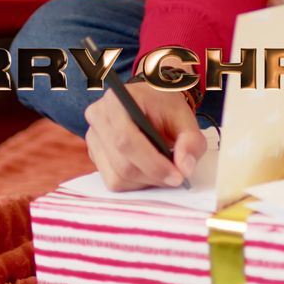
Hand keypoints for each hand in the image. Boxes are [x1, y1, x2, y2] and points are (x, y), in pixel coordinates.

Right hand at [83, 81, 207, 190]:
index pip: (126, 140)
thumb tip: (184, 168)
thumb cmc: (164, 106)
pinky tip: (148, 168)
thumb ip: (190, 140)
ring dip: (146, 181)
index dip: (153, 163)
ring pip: (118, 177)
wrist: (150, 102)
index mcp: (117, 101)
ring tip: (163, 169)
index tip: (177, 176)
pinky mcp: (95, 155)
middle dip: (154, 175)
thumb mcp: (184, 117)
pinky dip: (136, 183)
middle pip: (122, 163)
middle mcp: (98, 118)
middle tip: (177, 177)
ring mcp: (93, 138)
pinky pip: (114, 181)